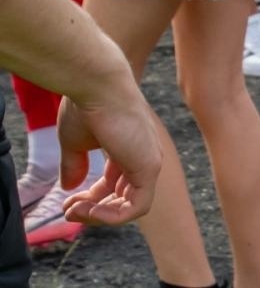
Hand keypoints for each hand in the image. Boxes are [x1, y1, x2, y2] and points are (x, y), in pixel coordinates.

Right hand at [56, 87, 161, 225]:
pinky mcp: (149, 167)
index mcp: (128, 149)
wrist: (96, 86)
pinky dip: (112, 216)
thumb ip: (75, 165)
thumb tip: (70, 188)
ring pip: (131, 207)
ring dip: (99, 216)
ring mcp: (148, 162)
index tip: (67, 202)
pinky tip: (88, 210)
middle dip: (93, 210)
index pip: (115, 185)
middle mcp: (142, 156)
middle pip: (122, 198)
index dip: (91, 200)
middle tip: (68, 210)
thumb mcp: (75, 142)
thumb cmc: (85, 107)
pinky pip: (137, 208)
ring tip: (74, 211)